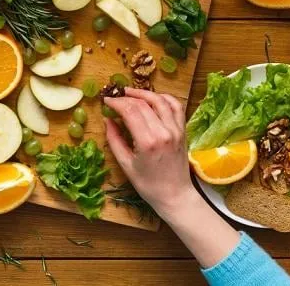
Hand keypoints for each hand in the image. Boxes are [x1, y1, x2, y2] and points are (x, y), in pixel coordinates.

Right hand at [104, 89, 243, 267]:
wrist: (175, 195)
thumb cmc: (148, 184)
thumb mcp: (125, 164)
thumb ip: (114, 139)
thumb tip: (107, 120)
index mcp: (148, 142)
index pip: (130, 111)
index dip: (116, 102)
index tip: (106, 101)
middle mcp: (164, 132)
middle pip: (143, 103)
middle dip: (126, 97)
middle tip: (115, 97)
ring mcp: (176, 130)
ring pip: (160, 100)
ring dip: (144, 93)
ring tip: (131, 93)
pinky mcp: (183, 130)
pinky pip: (176, 106)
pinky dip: (164, 98)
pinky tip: (153, 98)